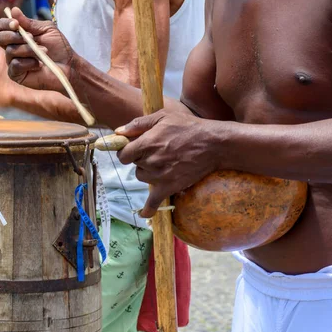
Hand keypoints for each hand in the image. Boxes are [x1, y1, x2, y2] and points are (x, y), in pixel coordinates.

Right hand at [0, 7, 74, 91]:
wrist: (68, 66)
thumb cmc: (58, 47)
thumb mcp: (46, 29)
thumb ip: (29, 22)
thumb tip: (13, 10)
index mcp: (17, 35)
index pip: (0, 27)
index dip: (4, 23)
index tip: (16, 24)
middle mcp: (12, 47)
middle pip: (0, 38)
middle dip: (14, 36)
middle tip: (31, 37)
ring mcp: (13, 62)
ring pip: (11, 51)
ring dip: (28, 49)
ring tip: (44, 51)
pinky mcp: (16, 75)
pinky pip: (15, 65)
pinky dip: (28, 63)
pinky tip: (39, 64)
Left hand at [116, 98, 221, 217]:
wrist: (213, 144)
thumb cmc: (188, 127)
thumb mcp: (162, 117)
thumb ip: (138, 124)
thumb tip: (118, 131)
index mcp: (146, 143)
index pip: (123, 154)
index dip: (127, 150)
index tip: (134, 148)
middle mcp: (150, 161)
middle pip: (134, 164)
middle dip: (141, 158)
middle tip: (159, 150)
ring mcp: (159, 176)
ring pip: (142, 177)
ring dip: (148, 171)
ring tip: (164, 162)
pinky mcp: (169, 187)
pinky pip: (153, 202)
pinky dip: (148, 209)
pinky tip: (143, 214)